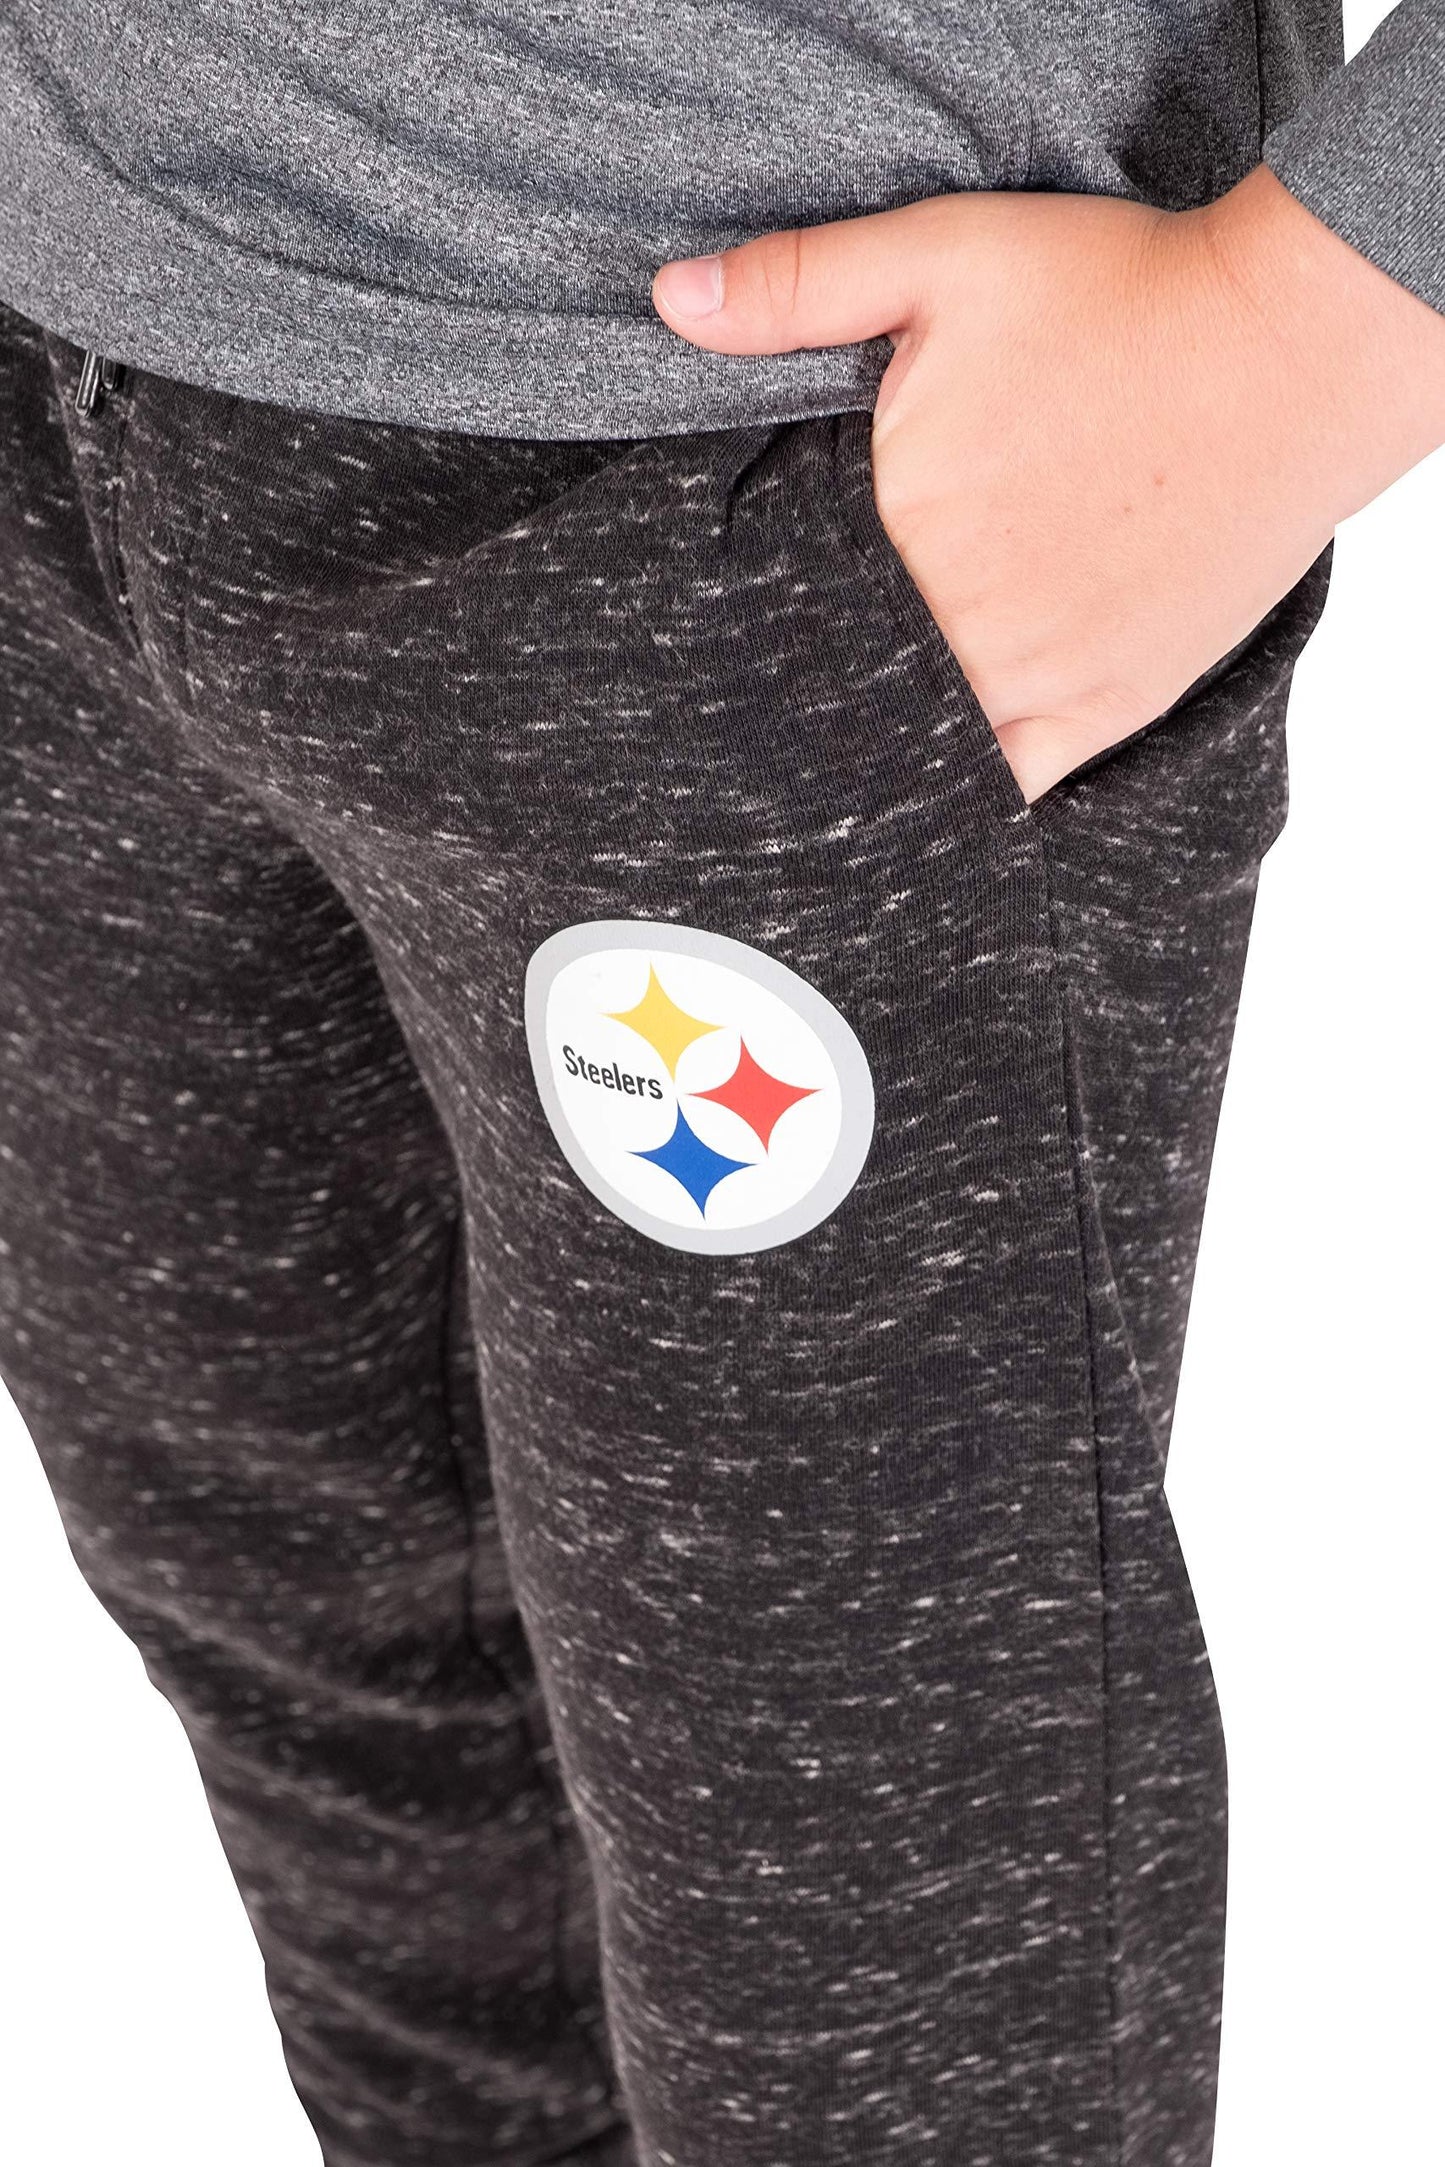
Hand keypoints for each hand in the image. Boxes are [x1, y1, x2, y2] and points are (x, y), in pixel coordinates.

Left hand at [654, 169, 1444, 800]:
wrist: (1286, 352)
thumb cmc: (1122, 297)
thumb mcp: (945, 255)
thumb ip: (802, 285)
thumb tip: (674, 304)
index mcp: (897, 523)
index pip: (781, 599)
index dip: (751, 607)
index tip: (735, 613)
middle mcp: (957, 619)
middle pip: (841, 678)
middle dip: (804, 676)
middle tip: (770, 685)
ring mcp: (1036, 676)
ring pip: (911, 741)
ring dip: (871, 733)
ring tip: (832, 735)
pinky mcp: (1104, 706)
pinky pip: (1006, 783)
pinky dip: (960, 788)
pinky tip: (924, 780)